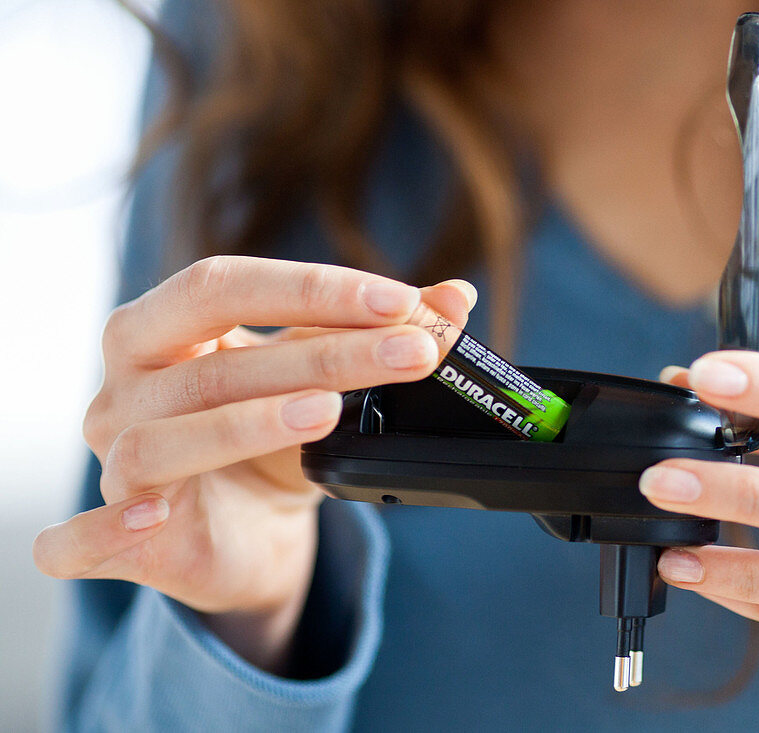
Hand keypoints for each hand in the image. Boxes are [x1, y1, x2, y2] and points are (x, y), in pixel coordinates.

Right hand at [33, 256, 474, 671]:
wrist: (248, 535)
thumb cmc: (275, 442)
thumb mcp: (330, 383)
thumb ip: (383, 336)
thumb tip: (457, 296)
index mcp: (165, 329)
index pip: (225, 284)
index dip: (315, 288)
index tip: (404, 301)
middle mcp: (126, 388)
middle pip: (211, 361)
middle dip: (320, 352)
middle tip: (412, 353)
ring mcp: (113, 461)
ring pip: (161, 439)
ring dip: (249, 424)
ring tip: (330, 412)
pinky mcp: (116, 538)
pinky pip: (78, 538)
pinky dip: (105, 529)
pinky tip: (151, 516)